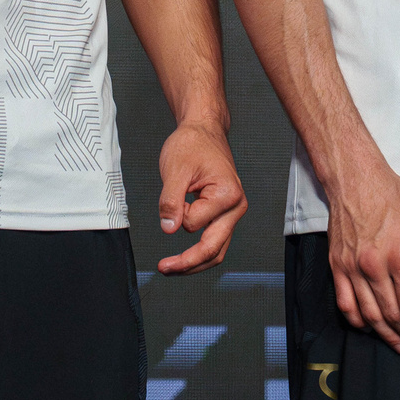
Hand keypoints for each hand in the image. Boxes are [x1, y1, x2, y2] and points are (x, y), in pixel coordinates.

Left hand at [152, 121, 246, 274]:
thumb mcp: (175, 170)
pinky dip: (197, 252)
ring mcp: (231, 212)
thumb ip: (171, 201)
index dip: (177, 215)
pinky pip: (214, 241)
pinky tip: (182, 257)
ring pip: (215, 251)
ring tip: (170, 268)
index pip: (195, 224)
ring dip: (193, 263)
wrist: (203, 131)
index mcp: (227, 195)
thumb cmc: (193, 144)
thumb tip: (169, 229)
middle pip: (213, 249)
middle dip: (187, 263)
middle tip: (163, 268)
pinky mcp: (224, 214)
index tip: (172, 197)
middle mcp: (235, 207)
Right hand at [323, 144, 399, 353]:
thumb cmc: (392, 196)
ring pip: (369, 314)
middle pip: (391, 315)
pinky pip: (345, 303)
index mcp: (399, 256)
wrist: (356, 179)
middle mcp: (374, 267)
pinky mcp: (337, 266)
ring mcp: (352, 269)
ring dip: (384, 334)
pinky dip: (357, 321)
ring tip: (397, 344)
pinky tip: (368, 327)